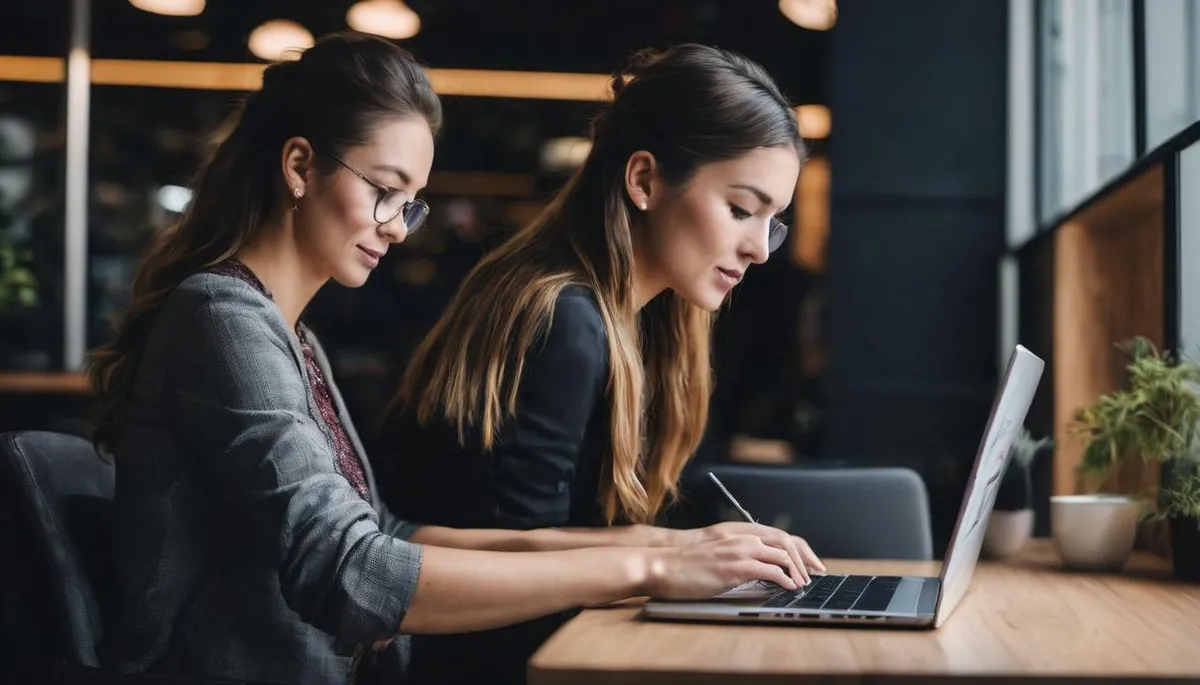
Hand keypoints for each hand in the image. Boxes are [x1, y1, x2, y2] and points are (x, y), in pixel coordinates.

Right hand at [640, 534, 800, 599]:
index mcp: (737, 533)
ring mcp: (739, 551)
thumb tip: (754, 571)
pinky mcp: (735, 567)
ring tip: (803, 584)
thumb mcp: (715, 554)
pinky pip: (770, 571)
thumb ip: (735, 556)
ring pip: (782, 556)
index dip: (798, 549)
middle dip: (805, 560)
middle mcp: (741, 538)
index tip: (809, 563)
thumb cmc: (684, 564)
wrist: (663, 565)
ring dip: (797, 572)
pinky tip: (789, 588)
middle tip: (815, 574)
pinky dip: (784, 580)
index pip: (778, 535)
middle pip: (786, 543)